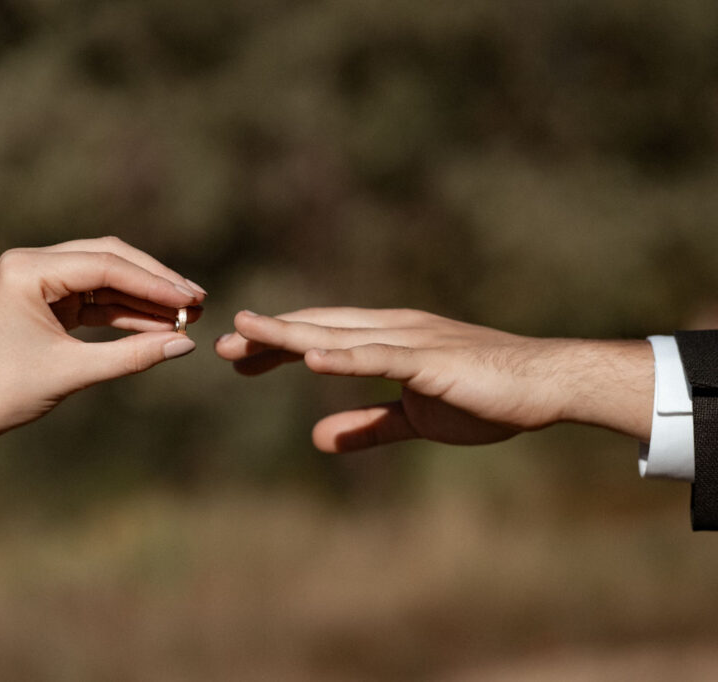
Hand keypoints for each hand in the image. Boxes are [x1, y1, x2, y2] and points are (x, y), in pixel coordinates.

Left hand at [0, 237, 205, 450]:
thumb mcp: (73, 372)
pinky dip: (126, 310)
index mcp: (28, 270)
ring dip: (145, 297)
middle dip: (155, 283)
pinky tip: (160, 325)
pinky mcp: (48, 298)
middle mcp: (32, 263)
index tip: (192, 300)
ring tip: (188, 316)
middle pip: (109, 259)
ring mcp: (40, 278)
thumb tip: (186, 345)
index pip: (105, 265)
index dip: (154, 284)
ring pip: (107, 277)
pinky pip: (96, 297)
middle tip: (198, 301)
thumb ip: (132, 355)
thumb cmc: (4, 391)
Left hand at [215, 308, 652, 451]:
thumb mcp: (414, 419)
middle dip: (269, 337)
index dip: (279, 345)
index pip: (321, 338)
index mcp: (387, 339)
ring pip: (338, 336)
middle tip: (223, 346)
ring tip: (245, 334)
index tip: (240, 358)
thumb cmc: (485, 395)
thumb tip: (317, 438)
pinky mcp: (431, 359)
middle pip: (318, 330)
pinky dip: (344, 358)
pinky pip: (380, 358)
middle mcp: (391, 330)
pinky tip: (308, 359)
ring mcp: (410, 340)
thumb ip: (367, 425)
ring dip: (289, 335)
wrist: (546, 384)